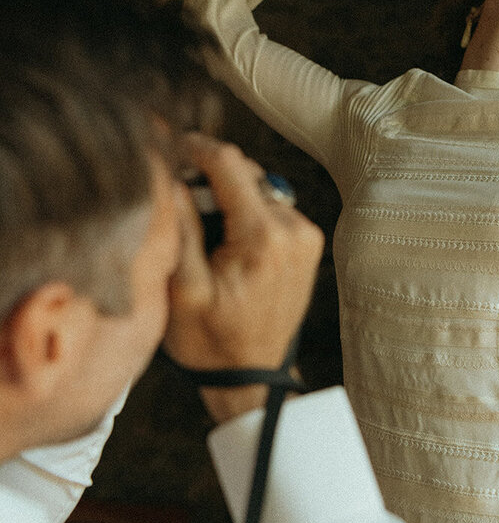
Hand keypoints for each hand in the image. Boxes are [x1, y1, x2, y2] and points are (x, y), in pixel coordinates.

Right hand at [164, 134, 323, 421]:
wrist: (251, 377)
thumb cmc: (212, 341)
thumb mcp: (182, 288)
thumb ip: (179, 225)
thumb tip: (167, 173)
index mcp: (263, 237)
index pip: (228, 163)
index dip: (194, 148)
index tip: (167, 145)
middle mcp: (294, 229)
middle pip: (245, 171)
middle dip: (208, 175)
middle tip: (178, 200)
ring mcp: (306, 236)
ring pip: (258, 186)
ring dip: (227, 194)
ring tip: (202, 229)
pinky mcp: (307, 243)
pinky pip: (271, 207)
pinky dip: (245, 211)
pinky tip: (225, 240)